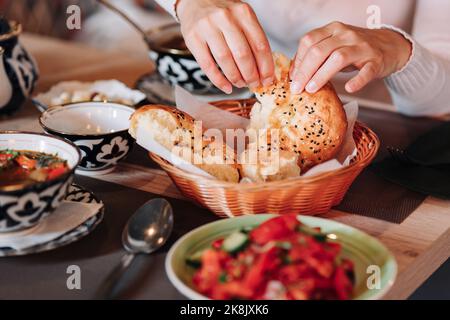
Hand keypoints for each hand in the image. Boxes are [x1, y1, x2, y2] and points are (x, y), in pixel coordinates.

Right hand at [176, 0, 273, 92]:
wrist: (196, 1)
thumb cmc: (224, 15)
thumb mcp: (242, 18)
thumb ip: (253, 39)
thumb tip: (264, 71)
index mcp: (243, 13)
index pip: (260, 45)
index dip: (266, 67)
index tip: (268, 80)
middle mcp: (225, 18)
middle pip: (242, 54)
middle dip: (251, 75)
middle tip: (254, 84)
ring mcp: (207, 27)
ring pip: (225, 60)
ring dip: (236, 78)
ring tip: (240, 84)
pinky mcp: (192, 38)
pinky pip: (207, 65)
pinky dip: (218, 80)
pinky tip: (227, 87)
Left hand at [290, 21, 411, 93]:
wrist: (389, 46)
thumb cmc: (355, 49)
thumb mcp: (334, 46)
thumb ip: (316, 55)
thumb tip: (294, 74)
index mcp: (332, 29)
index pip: (309, 41)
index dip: (298, 60)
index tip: (292, 78)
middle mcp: (346, 34)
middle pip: (319, 50)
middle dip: (304, 71)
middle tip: (297, 88)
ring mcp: (362, 47)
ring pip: (338, 58)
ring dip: (322, 75)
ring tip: (312, 89)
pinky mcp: (376, 60)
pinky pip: (366, 71)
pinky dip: (357, 80)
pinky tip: (349, 88)